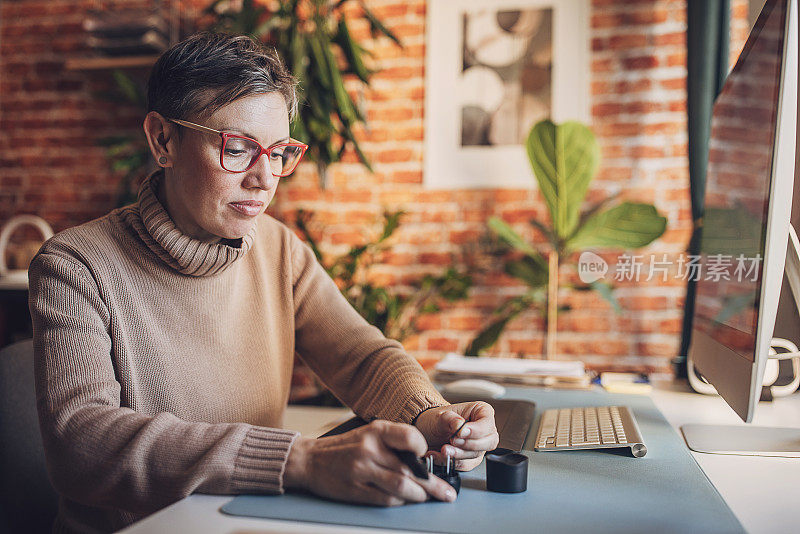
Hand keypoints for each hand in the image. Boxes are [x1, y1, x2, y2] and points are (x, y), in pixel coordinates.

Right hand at [283, 420, 456, 505]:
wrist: (309, 460)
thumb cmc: (345, 447)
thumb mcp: (369, 434)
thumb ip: (394, 443)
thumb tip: (425, 460)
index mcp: (376, 430)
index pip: (411, 437)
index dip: (425, 451)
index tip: (430, 460)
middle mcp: (370, 448)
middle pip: (410, 469)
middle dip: (432, 484)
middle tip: (446, 493)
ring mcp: (362, 470)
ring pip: (401, 486)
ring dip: (419, 495)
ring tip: (427, 497)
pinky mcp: (355, 490)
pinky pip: (386, 499)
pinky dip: (399, 501)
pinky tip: (404, 499)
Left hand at [413, 402, 498, 470]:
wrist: (427, 432)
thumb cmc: (437, 420)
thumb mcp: (440, 416)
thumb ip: (450, 419)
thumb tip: (460, 425)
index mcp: (481, 412)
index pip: (487, 423)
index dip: (476, 430)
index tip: (460, 433)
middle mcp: (484, 430)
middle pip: (489, 442)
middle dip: (468, 444)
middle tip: (452, 440)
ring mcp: (479, 446)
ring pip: (477, 455)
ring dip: (458, 454)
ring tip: (443, 449)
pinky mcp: (471, 459)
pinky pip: (466, 465)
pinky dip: (451, 462)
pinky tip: (439, 455)